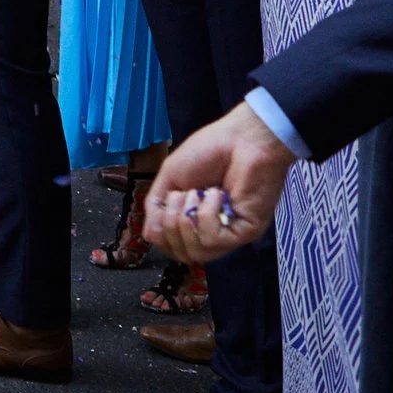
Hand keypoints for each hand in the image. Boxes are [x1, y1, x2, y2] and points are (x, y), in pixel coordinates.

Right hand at [143, 101, 296, 263]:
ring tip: (196, 193)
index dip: (161, 233)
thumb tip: (148, 236)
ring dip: (187, 221)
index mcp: (192, 217)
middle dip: (170, 226)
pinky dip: (207, 217)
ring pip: (196, 253)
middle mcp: (210, 229)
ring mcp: (228, 232)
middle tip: (179, 196)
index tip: (163, 205)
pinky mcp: (245, 231)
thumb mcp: (170, 177)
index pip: (170, 245)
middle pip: (180, 254)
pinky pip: (214, 240)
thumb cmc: (208, 150)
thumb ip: (156, 207)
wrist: (240, 138)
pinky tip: (215, 195)